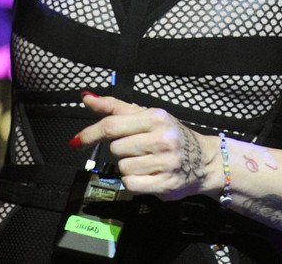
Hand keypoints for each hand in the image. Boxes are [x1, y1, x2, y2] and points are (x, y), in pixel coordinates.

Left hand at [70, 93, 218, 200]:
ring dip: (128, 167)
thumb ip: (114, 107)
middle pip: (116, 148)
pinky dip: (134, 182)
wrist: (205, 161)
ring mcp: (166, 162)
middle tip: (138, 149)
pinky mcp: (166, 184)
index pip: (112, 125)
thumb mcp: (146, 115)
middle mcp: (162, 138)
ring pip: (122, 167)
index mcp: (156, 117)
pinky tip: (148, 175)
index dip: (90, 133)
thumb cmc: (170, 135)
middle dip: (121, 150)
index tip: (76, 141)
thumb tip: (86, 97)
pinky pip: (131, 184)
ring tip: (146, 162)